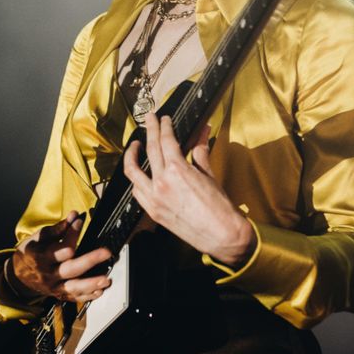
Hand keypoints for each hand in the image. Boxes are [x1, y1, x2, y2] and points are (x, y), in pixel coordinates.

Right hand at [10, 211, 112, 302]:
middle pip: (70, 269)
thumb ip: (57, 229)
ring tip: (106, 279)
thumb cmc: (30, 252)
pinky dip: (87, 296)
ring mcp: (53, 286)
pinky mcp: (58, 294)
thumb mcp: (37, 238)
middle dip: (89, 261)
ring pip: (73, 287)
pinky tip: (100, 291)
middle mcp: (47, 274)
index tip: (80, 222)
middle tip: (106, 253)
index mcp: (40, 257)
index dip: (71, 234)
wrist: (18, 275)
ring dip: (91, 284)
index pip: (59, 247)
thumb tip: (74, 216)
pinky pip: (74, 297)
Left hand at [123, 115, 254, 268]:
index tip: (164, 119)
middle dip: (149, 130)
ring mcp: (154, 198)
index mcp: (177, 170)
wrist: (221, 235)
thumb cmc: (219, 207)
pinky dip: (136, 179)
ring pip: (133, 171)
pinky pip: (137, 191)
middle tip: (149, 119)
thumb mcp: (209, 174)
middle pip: (150, 149)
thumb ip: (200, 151)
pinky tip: (138, 173)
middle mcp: (161, 182)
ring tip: (134, 145)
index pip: (166, 140)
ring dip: (132, 155)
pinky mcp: (152, 211)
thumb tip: (202, 132)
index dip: (164, 126)